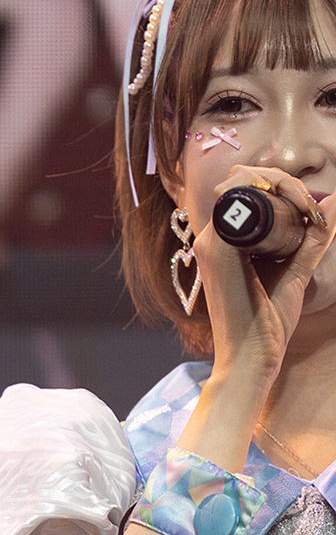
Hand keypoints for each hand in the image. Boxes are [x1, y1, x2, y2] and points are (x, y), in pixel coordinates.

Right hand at [197, 166, 335, 390]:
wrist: (252, 357)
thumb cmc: (268, 322)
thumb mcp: (296, 271)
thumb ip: (312, 239)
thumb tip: (332, 201)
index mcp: (226, 242)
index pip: (244, 188)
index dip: (281, 184)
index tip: (312, 210)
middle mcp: (212, 237)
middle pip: (240, 178)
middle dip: (280, 178)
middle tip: (310, 205)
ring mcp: (210, 243)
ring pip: (239, 182)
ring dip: (279, 183)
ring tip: (306, 209)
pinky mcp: (217, 251)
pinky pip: (240, 202)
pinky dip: (274, 195)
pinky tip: (299, 213)